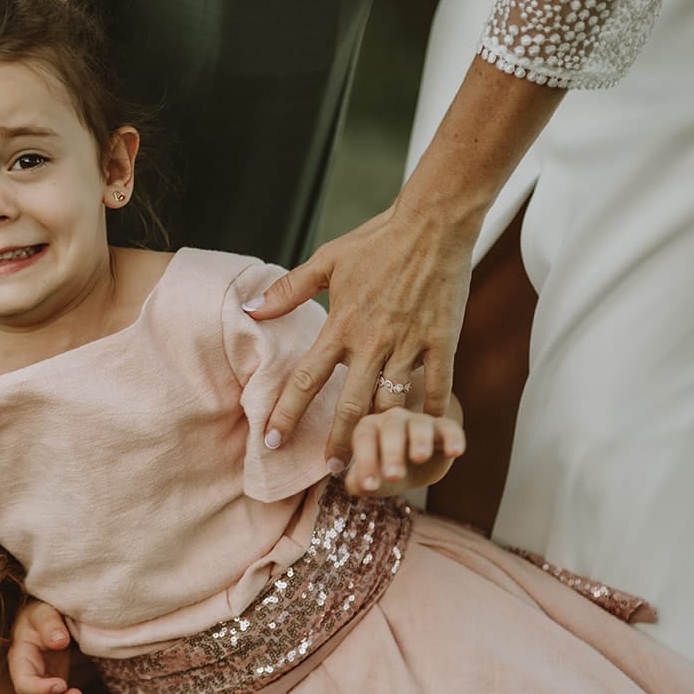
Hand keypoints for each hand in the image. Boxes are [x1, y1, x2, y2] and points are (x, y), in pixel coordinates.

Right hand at [8, 600, 87, 693]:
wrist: (45, 622)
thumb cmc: (42, 614)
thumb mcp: (44, 612)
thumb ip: (50, 624)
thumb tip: (59, 642)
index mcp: (20, 659)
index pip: (24, 684)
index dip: (41, 690)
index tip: (63, 683)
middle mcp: (25, 678)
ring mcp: (38, 689)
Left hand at [245, 199, 476, 464]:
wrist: (433, 224)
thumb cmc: (377, 241)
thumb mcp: (327, 262)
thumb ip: (288, 291)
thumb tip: (250, 309)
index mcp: (341, 326)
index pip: (306, 379)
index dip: (286, 412)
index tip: (271, 440)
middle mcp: (373, 342)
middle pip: (350, 405)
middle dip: (338, 441)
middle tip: (329, 470)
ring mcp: (410, 344)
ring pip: (393, 403)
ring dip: (382, 436)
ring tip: (375, 461)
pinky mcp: (443, 341)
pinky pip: (438, 387)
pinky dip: (432, 413)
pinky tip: (426, 434)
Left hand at [344, 406, 464, 496]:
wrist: (414, 467)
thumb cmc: (385, 470)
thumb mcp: (372, 480)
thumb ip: (360, 483)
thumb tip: (358, 485)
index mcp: (368, 428)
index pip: (364, 439)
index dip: (365, 462)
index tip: (369, 486)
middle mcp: (392, 419)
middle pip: (391, 429)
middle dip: (391, 453)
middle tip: (393, 477)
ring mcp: (419, 421)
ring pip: (419, 425)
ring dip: (419, 441)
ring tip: (420, 458)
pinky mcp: (444, 427)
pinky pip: (450, 428)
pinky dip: (453, 438)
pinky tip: (455, 453)